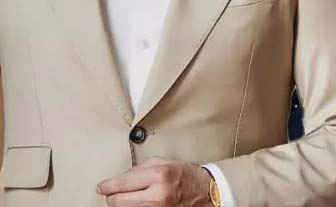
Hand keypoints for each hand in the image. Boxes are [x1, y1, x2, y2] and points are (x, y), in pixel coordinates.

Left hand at [97, 157, 211, 205]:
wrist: (204, 192)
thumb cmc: (186, 175)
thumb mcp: (165, 162)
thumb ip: (142, 167)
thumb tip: (122, 176)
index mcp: (158, 175)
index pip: (122, 183)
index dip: (107, 185)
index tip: (101, 186)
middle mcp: (156, 195)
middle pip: (117, 201)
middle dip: (113, 196)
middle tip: (114, 191)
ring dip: (122, 204)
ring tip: (129, 197)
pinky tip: (137, 202)